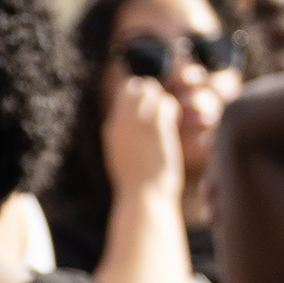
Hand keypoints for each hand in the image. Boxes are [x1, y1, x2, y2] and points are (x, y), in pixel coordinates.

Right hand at [101, 72, 185, 208]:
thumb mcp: (120, 157)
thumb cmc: (136, 184)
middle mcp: (121, 119)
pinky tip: (172, 126)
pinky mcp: (157, 124)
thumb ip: (123, 138)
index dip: (136, 98)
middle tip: (158, 113)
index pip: (122, 95)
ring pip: (151, 89)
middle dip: (149, 93)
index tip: (147, 112)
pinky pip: (166, 102)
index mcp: (111, 128)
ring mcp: (138, 120)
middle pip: (135, 86)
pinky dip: (172, 111)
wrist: (143, 196)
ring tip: (165, 121)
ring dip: (161, 101)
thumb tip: (132, 132)